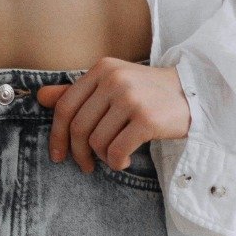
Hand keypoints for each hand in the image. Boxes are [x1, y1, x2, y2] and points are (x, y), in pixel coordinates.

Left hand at [35, 59, 190, 174]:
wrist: (195, 94)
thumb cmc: (148, 93)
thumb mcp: (112, 84)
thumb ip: (78, 92)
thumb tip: (40, 97)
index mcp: (102, 69)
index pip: (65, 106)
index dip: (57, 134)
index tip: (58, 155)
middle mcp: (114, 80)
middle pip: (79, 127)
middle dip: (78, 153)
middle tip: (86, 165)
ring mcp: (131, 98)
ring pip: (97, 141)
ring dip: (102, 157)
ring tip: (115, 156)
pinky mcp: (147, 118)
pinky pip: (117, 151)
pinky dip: (117, 162)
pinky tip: (125, 160)